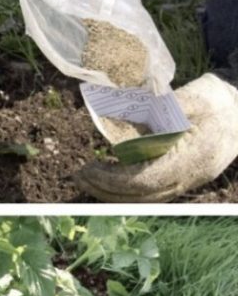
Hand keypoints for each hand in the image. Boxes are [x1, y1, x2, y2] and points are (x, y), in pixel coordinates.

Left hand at [75, 74, 237, 201]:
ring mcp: (192, 180)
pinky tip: (109, 180)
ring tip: (87, 180)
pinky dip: (129, 190)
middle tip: (78, 177)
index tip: (88, 169)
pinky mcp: (187, 179)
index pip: (146, 180)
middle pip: (143, 196)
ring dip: (114, 193)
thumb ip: (157, 110)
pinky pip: (154, 192)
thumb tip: (119, 116)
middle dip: (106, 190)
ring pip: (148, 199)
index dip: (113, 179)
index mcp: (195, 156)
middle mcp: (193, 175)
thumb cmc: (217, 98)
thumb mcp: (190, 96)